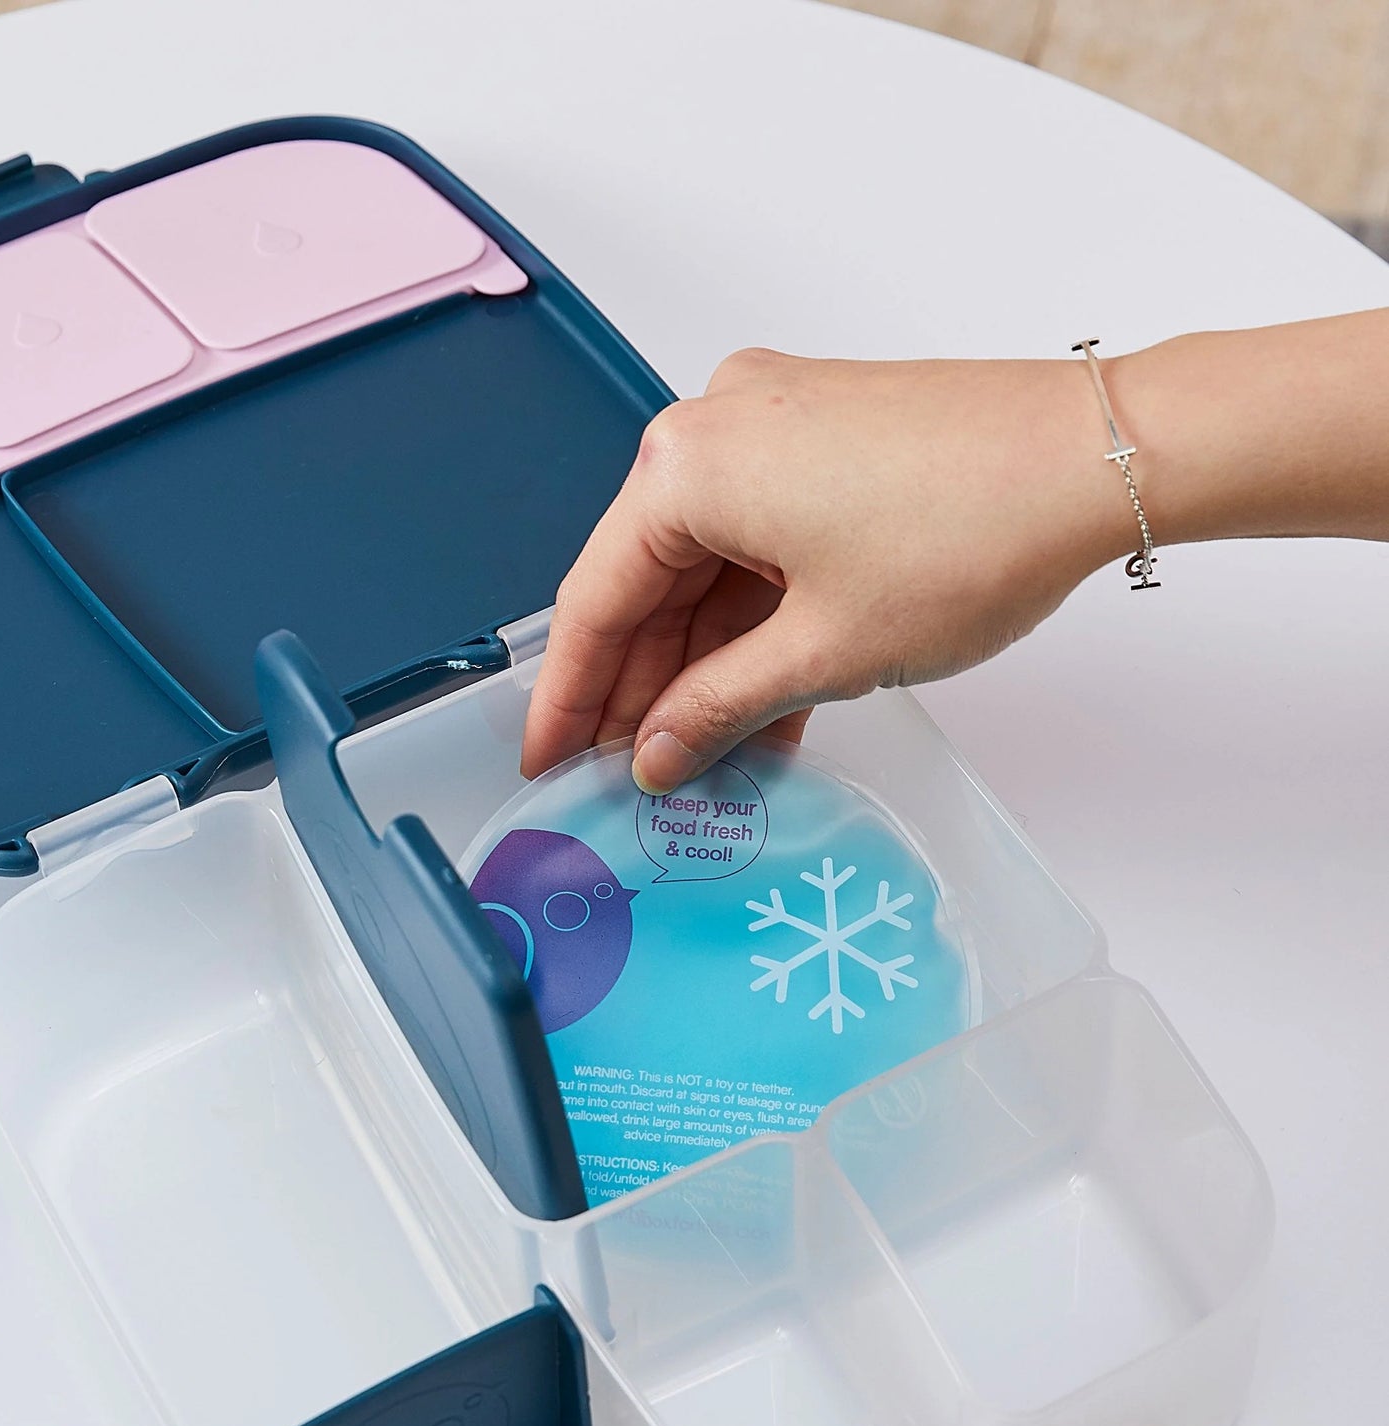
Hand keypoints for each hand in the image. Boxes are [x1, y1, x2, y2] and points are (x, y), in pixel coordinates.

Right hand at [522, 347, 1137, 791]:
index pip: (595, 601)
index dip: (569, 698)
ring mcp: (775, 425)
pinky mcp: (825, 438)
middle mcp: (717, 426)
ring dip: (703, 666)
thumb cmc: (974, 529)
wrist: (1103, 457)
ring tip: (700, 759)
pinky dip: (754, 622)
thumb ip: (716, 709)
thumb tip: (658, 755)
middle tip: (626, 775)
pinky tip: (758, 704)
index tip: (546, 760)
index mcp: (688, 464)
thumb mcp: (823, 651)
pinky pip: (758, 543)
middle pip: (648, 583)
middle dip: (641, 689)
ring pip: (707, 569)